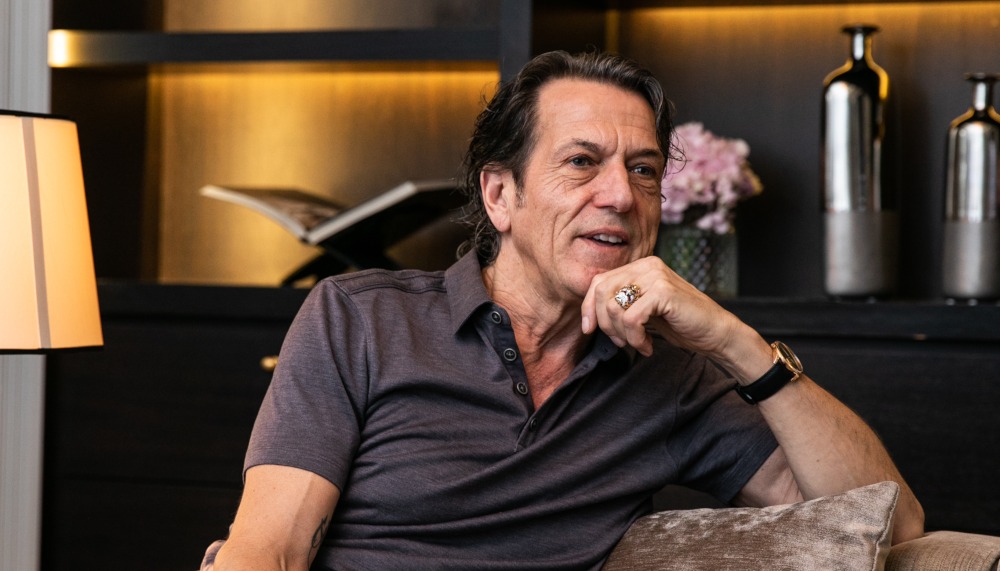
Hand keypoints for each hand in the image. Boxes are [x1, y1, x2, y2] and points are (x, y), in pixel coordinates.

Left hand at [581, 256, 763, 372]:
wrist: (715, 333)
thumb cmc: (680, 324)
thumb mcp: (643, 309)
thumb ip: (620, 303)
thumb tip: (588, 313)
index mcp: (640, 265)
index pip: (598, 281)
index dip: (588, 308)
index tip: (590, 330)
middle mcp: (647, 265)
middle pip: (601, 292)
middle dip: (604, 323)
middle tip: (620, 342)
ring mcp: (656, 276)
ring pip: (613, 307)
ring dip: (622, 334)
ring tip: (639, 344)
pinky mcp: (663, 292)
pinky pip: (631, 318)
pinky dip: (635, 338)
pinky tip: (648, 345)